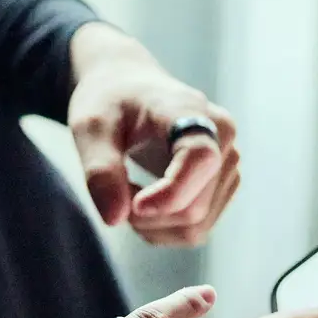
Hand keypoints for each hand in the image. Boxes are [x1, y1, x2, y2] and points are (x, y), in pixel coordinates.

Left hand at [67, 23, 239, 246]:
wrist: (129, 88)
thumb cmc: (110, 102)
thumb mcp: (89, 126)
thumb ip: (99, 169)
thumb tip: (115, 218)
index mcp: (192, 111)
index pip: (200, 160)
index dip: (169, 194)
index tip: (130, 209)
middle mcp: (223, 138)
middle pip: (193, 208)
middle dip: (146, 216)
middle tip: (111, 191)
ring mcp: (228, 164)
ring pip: (196, 227)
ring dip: (152, 225)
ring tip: (124, 191)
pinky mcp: (222, 185)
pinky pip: (195, 229)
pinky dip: (162, 227)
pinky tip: (142, 199)